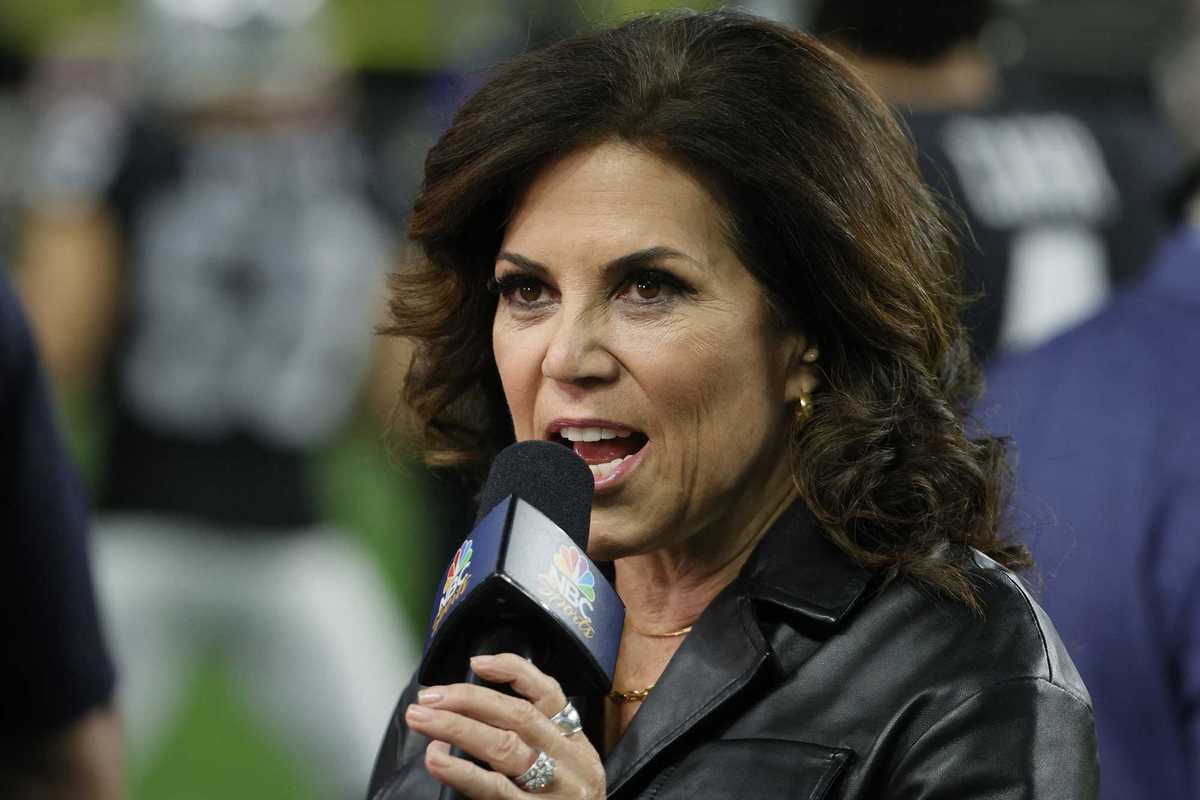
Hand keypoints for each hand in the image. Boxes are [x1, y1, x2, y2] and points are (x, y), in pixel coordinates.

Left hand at [404, 653, 605, 798]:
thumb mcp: (565, 769)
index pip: (550, 694)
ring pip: (504, 747)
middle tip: (429, 695)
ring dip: (456, 727)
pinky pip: (494, 790)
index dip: (513, 672)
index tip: (477, 662)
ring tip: (421, 718)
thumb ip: (535, 742)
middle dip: (469, 699)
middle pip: (518, 717)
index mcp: (575, 744)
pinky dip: (462, 771)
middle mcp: (569, 761)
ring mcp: (554, 790)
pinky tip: (436, 760)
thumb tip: (474, 710)